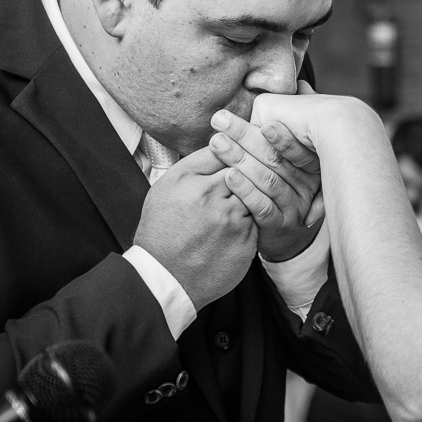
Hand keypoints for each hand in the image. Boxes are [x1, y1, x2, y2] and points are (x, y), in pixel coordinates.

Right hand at [134, 147, 257, 310]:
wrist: (165, 278)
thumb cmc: (162, 229)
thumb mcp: (166, 187)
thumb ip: (196, 162)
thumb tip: (222, 142)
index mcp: (194, 183)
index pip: (226, 151)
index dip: (234, 148)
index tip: (237, 150)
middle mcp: (215, 199)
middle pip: (245, 170)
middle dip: (248, 168)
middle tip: (246, 171)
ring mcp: (234, 222)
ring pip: (256, 193)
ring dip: (253, 192)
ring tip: (240, 200)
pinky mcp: (247, 242)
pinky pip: (259, 218)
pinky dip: (253, 216)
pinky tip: (239, 223)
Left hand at [209, 98, 323, 262]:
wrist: (290, 236)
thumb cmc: (290, 183)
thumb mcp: (300, 152)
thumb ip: (300, 118)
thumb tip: (299, 84)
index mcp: (314, 165)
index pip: (298, 148)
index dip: (281, 134)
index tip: (262, 118)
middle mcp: (308, 186)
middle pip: (276, 160)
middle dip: (246, 137)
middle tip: (221, 120)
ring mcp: (294, 207)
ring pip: (267, 181)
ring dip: (239, 159)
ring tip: (216, 142)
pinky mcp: (279, 227)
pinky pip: (261, 207)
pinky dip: (244, 190)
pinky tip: (227, 176)